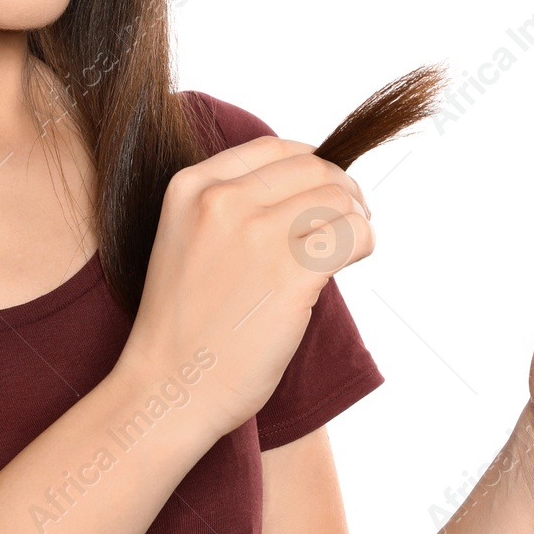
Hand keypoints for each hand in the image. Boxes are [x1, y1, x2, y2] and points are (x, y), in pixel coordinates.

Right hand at [117, 136, 372, 442]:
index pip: (272, 148)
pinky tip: (353, 260)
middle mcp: (221, 200)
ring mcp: (256, 234)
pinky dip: (364, 243)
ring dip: (356, 218)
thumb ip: (230, 205)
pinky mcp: (290, 272)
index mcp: (191, 186)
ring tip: (351, 242)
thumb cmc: (183, 324)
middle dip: (341, 190)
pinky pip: (352, 235)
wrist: (169, 385)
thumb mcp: (185, 238)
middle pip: (312, 168)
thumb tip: (306, 187)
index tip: (322, 187)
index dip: (309, 163)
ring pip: (337, 198)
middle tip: (351, 216)